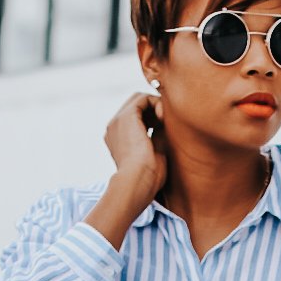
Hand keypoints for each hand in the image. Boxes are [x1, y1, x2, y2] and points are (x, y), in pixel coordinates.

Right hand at [102, 89, 167, 210]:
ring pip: (139, 100)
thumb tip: (167, 122)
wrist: (137, 182)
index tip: (165, 129)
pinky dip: (157, 103)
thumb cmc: (147, 178)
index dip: (152, 118)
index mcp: (117, 140)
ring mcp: (117, 121)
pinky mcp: (126, 116)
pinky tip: (163, 117)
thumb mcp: (154, 154)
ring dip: (156, 105)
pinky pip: (143, 98)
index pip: (135, 119)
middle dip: (153, 110)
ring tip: (166, 120)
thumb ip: (158, 136)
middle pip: (136, 106)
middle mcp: (114, 128)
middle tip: (166, 123)